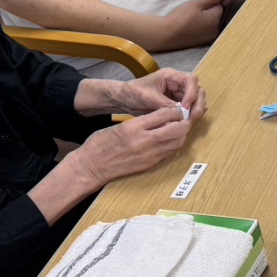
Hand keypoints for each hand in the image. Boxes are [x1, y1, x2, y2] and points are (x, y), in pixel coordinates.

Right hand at [70, 106, 194, 190]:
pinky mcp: (150, 165)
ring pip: (178, 142)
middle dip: (184, 122)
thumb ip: (142, 121)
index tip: (177, 109)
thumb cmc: (101, 143)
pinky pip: (170, 153)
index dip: (176, 110)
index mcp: (134, 126)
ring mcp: (149, 155)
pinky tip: (169, 140)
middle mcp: (145, 141)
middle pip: (178, 129)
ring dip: (182, 134)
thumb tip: (163, 117)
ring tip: (177, 129)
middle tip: (183, 119)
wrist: (91, 166)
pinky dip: (173, 145)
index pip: (166, 114)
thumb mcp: (121, 125)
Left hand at [116, 69, 206, 120]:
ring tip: (190, 120)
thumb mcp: (147, 97)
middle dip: (198, 103)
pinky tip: (187, 121)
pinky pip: (189, 108)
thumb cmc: (133, 93)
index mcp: (170, 76)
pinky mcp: (177, 103)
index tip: (185, 107)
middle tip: (193, 116)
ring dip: (196, 109)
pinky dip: (191, 114)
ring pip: (196, 99)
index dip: (191, 93)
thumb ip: (165, 104)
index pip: (190, 80)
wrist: (125, 99)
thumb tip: (181, 112)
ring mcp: (178, 93)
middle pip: (198, 89)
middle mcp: (177, 83)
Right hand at [161, 0, 225, 49]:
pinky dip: (201, 25)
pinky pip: (206, 30)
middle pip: (217, 15)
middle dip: (209, 10)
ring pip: (212, 23)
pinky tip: (192, 24)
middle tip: (195, 8)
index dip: (212, 1)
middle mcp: (216, 30)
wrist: (167, 34)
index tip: (201, 1)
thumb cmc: (182, 17)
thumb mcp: (196, 4)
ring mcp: (209, 37)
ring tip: (192, 16)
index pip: (220, 6)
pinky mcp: (202, 42)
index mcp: (216, 20)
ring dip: (205, 18)